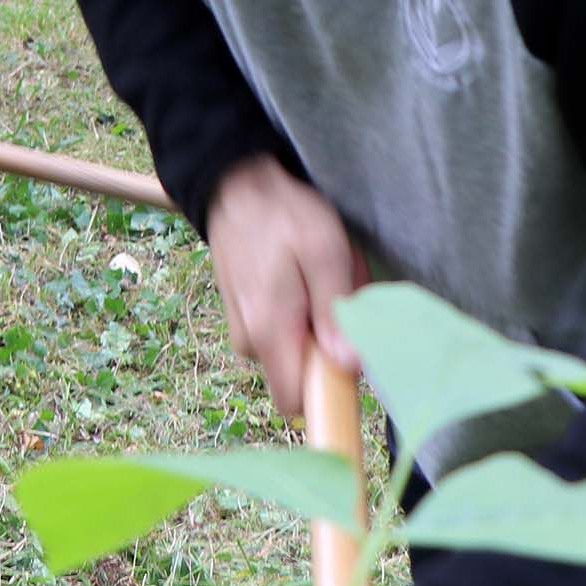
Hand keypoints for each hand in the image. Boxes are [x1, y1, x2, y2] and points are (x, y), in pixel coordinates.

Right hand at [203, 156, 363, 422]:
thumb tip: (349, 368)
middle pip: (302, 374)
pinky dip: (301, 309)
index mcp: (269, 331)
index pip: (297, 402)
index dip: (328, 392)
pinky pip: (281, 330)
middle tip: (340, 291)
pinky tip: (304, 272)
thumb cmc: (284, 214)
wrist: (235, 184)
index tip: (348, 356)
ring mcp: (243, 327)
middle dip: (329, 344)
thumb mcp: (324, 251)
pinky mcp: (243, 314)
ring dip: (317, 322)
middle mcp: (250, 340)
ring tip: (323, 272)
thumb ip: (334, 312)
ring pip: (294, 349)